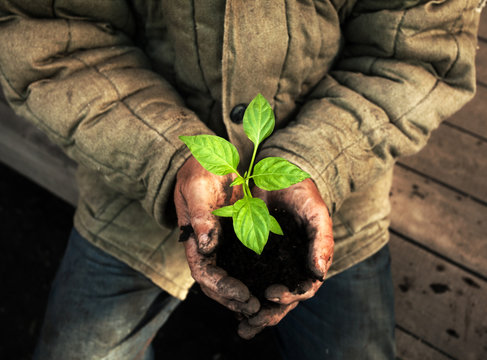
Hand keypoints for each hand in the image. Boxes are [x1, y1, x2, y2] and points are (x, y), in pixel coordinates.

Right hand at [174, 156, 259, 315]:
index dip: (221, 287)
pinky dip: (252, 277)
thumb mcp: (198, 188)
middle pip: (216, 283)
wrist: (210, 159)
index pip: (203, 272)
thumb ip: (201, 216)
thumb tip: (206, 246)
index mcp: (193, 239)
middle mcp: (207, 247)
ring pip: (230, 277)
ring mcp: (221, 244)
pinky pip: (242, 263)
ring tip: (264, 304)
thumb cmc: (200, 171)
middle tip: (256, 306)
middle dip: (233, 298)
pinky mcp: (235, 238)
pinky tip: (268, 284)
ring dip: (243, 293)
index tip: (241, 294)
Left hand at [238, 178, 333, 338]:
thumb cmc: (301, 192)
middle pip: (283, 300)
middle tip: (252, 322)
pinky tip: (229, 301)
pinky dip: (239, 291)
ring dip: (254, 312)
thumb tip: (320, 272)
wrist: (274, 172)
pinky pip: (245, 277)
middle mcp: (290, 267)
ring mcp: (271, 262)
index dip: (291, 296)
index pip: (304, 289)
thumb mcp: (315, 212)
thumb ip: (322, 240)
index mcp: (308, 261)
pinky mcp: (250, 255)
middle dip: (269, 314)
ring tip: (242, 325)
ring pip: (263, 295)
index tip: (273, 294)